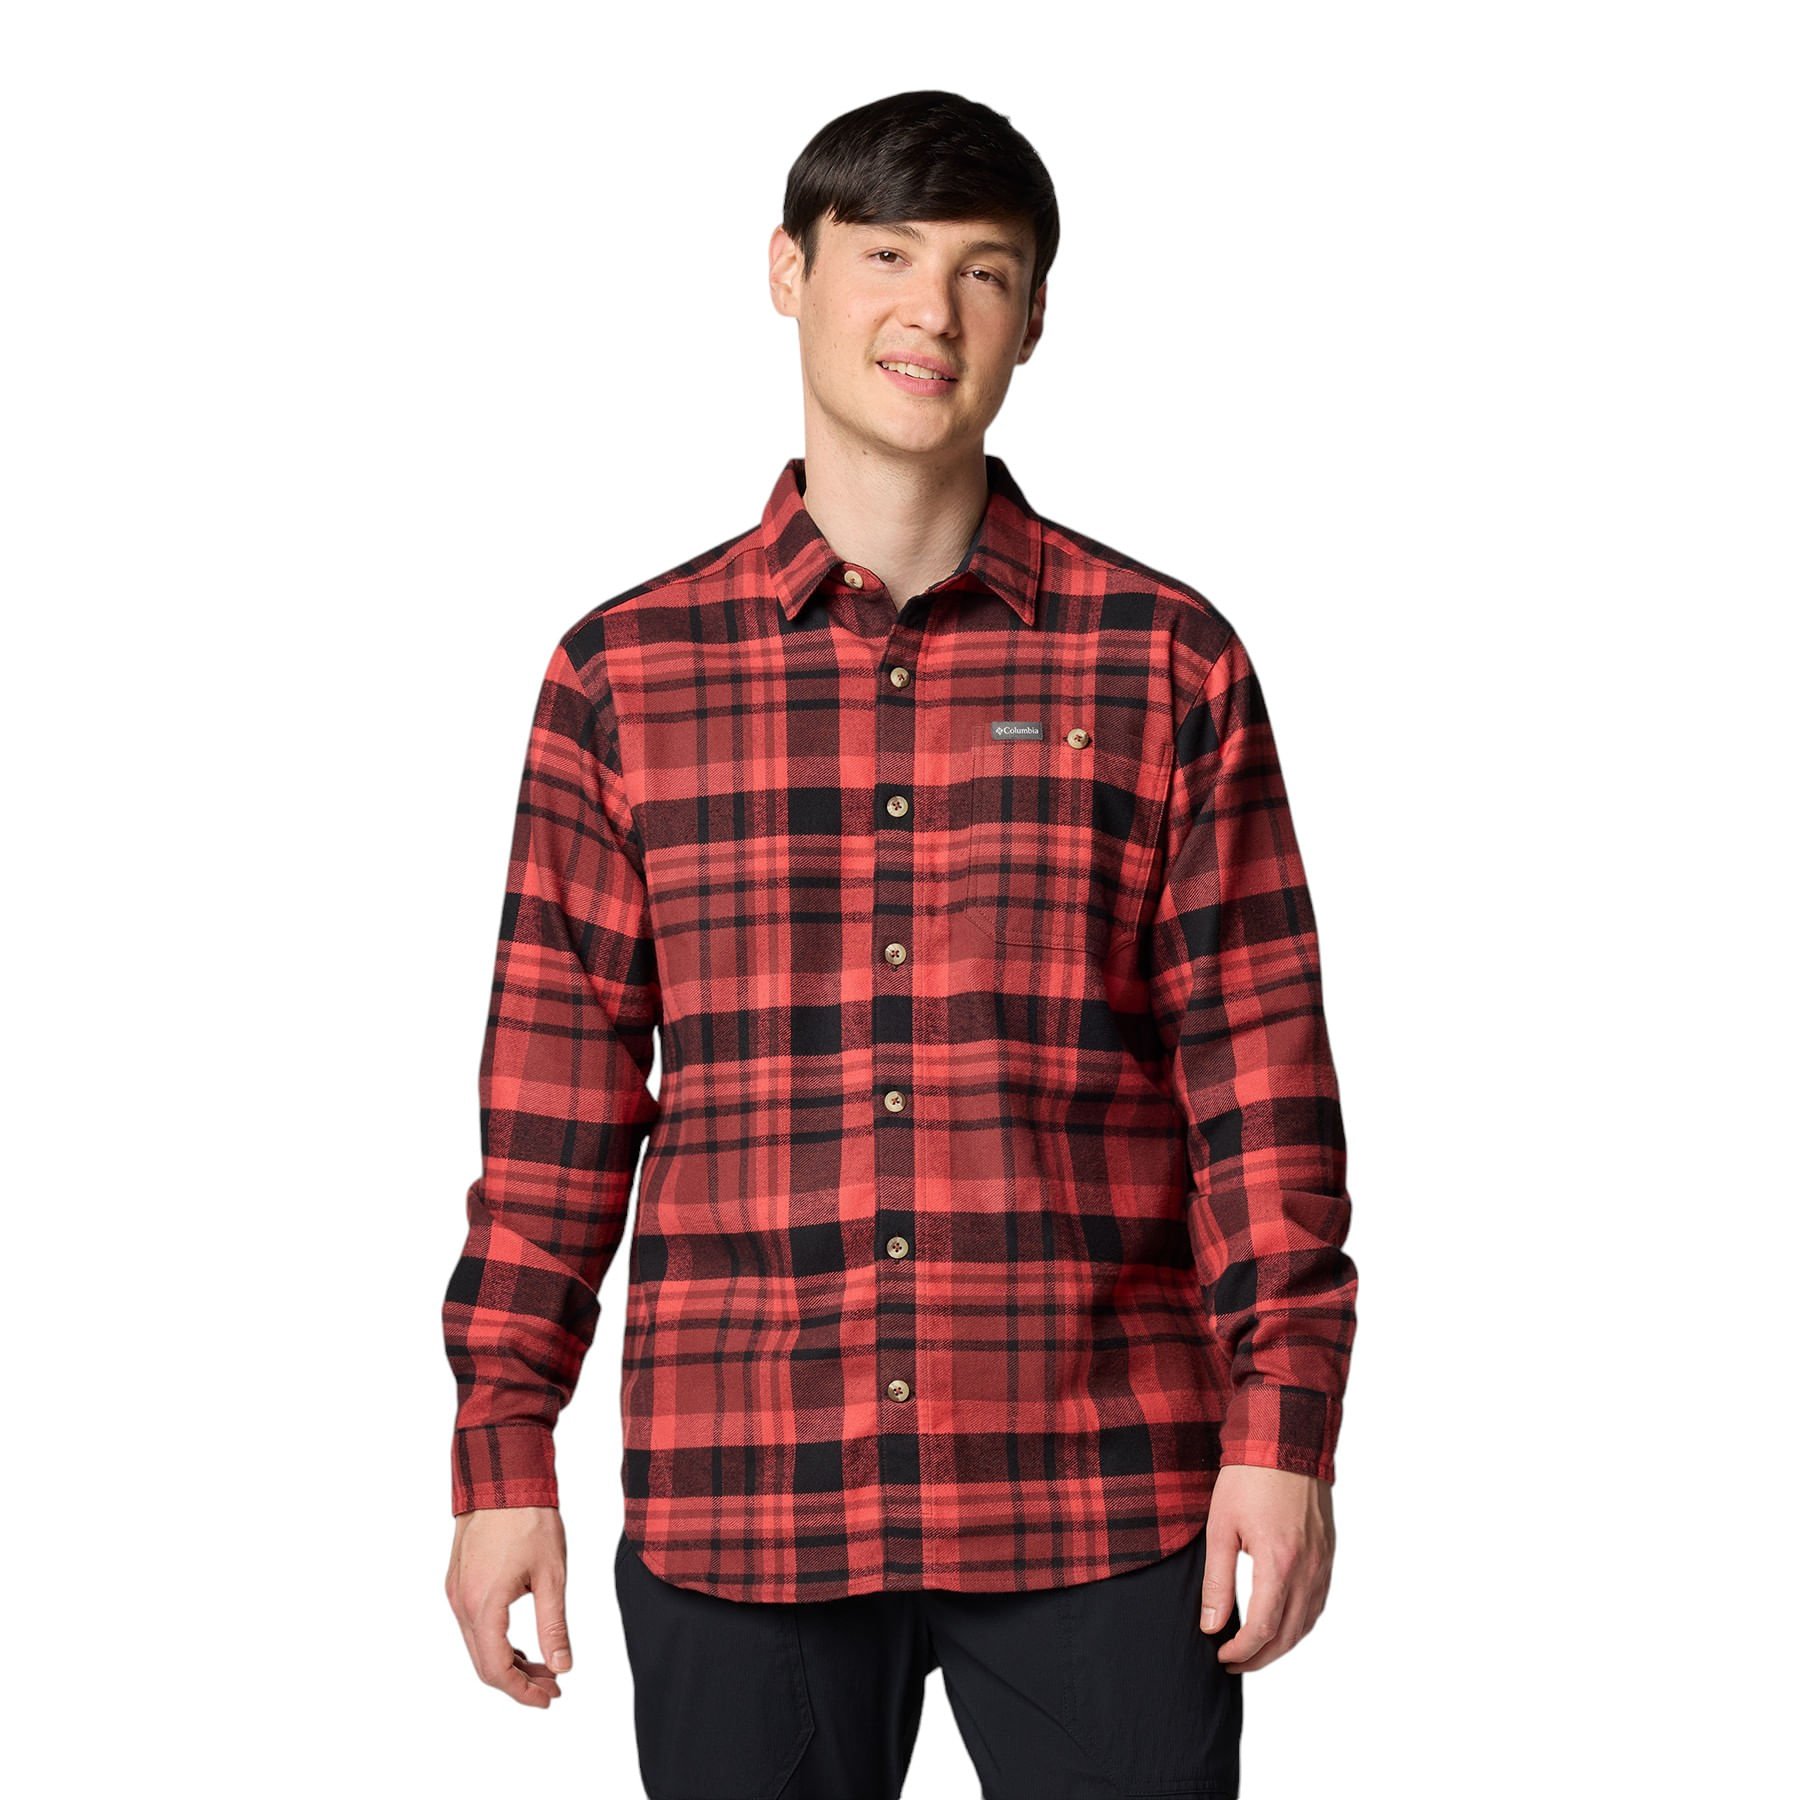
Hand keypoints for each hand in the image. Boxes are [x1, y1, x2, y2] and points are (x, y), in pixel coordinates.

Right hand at [445, 1504, 571, 1706]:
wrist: (504, 1477)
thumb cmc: (529, 1519)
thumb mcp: (551, 1574)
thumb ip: (554, 1625)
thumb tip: (563, 1667)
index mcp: (483, 1604)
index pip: (497, 1668)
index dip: (523, 1691)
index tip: (550, 1698)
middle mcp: (462, 1603)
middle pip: (484, 1663)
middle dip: (519, 1681)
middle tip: (553, 1687)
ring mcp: (456, 1592)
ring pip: (477, 1645)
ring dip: (509, 1662)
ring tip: (545, 1666)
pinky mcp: (458, 1581)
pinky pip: (473, 1625)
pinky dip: (496, 1641)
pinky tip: (522, 1644)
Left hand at [1198, 1464, 1334, 1672]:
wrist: (1284, 1441)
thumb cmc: (1247, 1480)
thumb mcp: (1220, 1527)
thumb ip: (1217, 1581)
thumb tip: (1211, 1626)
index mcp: (1279, 1564)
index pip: (1263, 1629)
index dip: (1241, 1652)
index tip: (1221, 1656)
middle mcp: (1308, 1570)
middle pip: (1288, 1636)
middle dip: (1260, 1658)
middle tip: (1233, 1662)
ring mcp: (1323, 1563)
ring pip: (1307, 1623)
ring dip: (1282, 1645)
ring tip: (1253, 1650)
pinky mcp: (1328, 1555)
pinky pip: (1318, 1603)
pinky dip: (1300, 1623)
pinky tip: (1281, 1624)